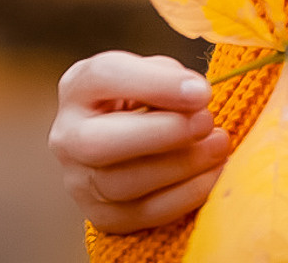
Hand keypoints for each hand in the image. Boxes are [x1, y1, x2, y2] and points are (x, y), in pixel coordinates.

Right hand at [51, 51, 231, 232]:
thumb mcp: (155, 72)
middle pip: (100, 143)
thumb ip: (170, 78)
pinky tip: (214, 173)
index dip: (156, 84)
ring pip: (123, 184)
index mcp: (79, 87)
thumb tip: (196, 97)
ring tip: (219, 145)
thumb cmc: (149, 97)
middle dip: (162, 134)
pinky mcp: (102, 215)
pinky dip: (186, 195)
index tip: (202, 92)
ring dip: (181, 165)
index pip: (104, 77)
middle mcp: (67, 136)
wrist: (133, 139)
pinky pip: (143, 214)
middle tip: (207, 122)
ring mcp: (79, 181)